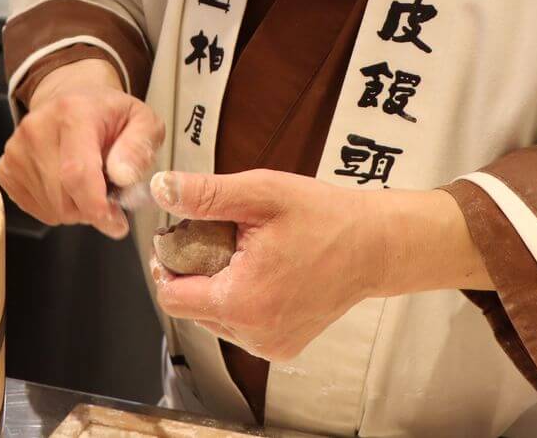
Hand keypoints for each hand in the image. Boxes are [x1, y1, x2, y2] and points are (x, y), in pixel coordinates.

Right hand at [0, 58, 163, 238]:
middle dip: (92, 208)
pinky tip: (66, 183)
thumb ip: (140, 147)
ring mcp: (16, 150)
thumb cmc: (109, 115)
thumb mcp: (143, 121)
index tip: (115, 223)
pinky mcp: (5, 168)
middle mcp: (36, 128)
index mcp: (73, 112)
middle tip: (108, 193)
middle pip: (63, 198)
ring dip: (76, 208)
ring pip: (51, 208)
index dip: (96, 206)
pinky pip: (36, 209)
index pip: (76, 172)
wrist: (73, 100)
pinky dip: (57, 207)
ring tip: (87, 180)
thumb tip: (123, 176)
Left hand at [149, 170, 386, 361]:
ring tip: (246, 255)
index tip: (182, 236)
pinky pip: (241, 327)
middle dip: (196, 272)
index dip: (168, 263)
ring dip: (218, 288)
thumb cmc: (324, 218)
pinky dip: (242, 302)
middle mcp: (253, 333)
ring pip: (215, 319)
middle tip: (224, 238)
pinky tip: (263, 275)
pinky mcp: (283, 348)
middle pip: (191, 308)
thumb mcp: (262, 194)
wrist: (375, 245)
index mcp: (240, 301)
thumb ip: (207, 194)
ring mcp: (270, 345)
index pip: (171, 296)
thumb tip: (162, 188)